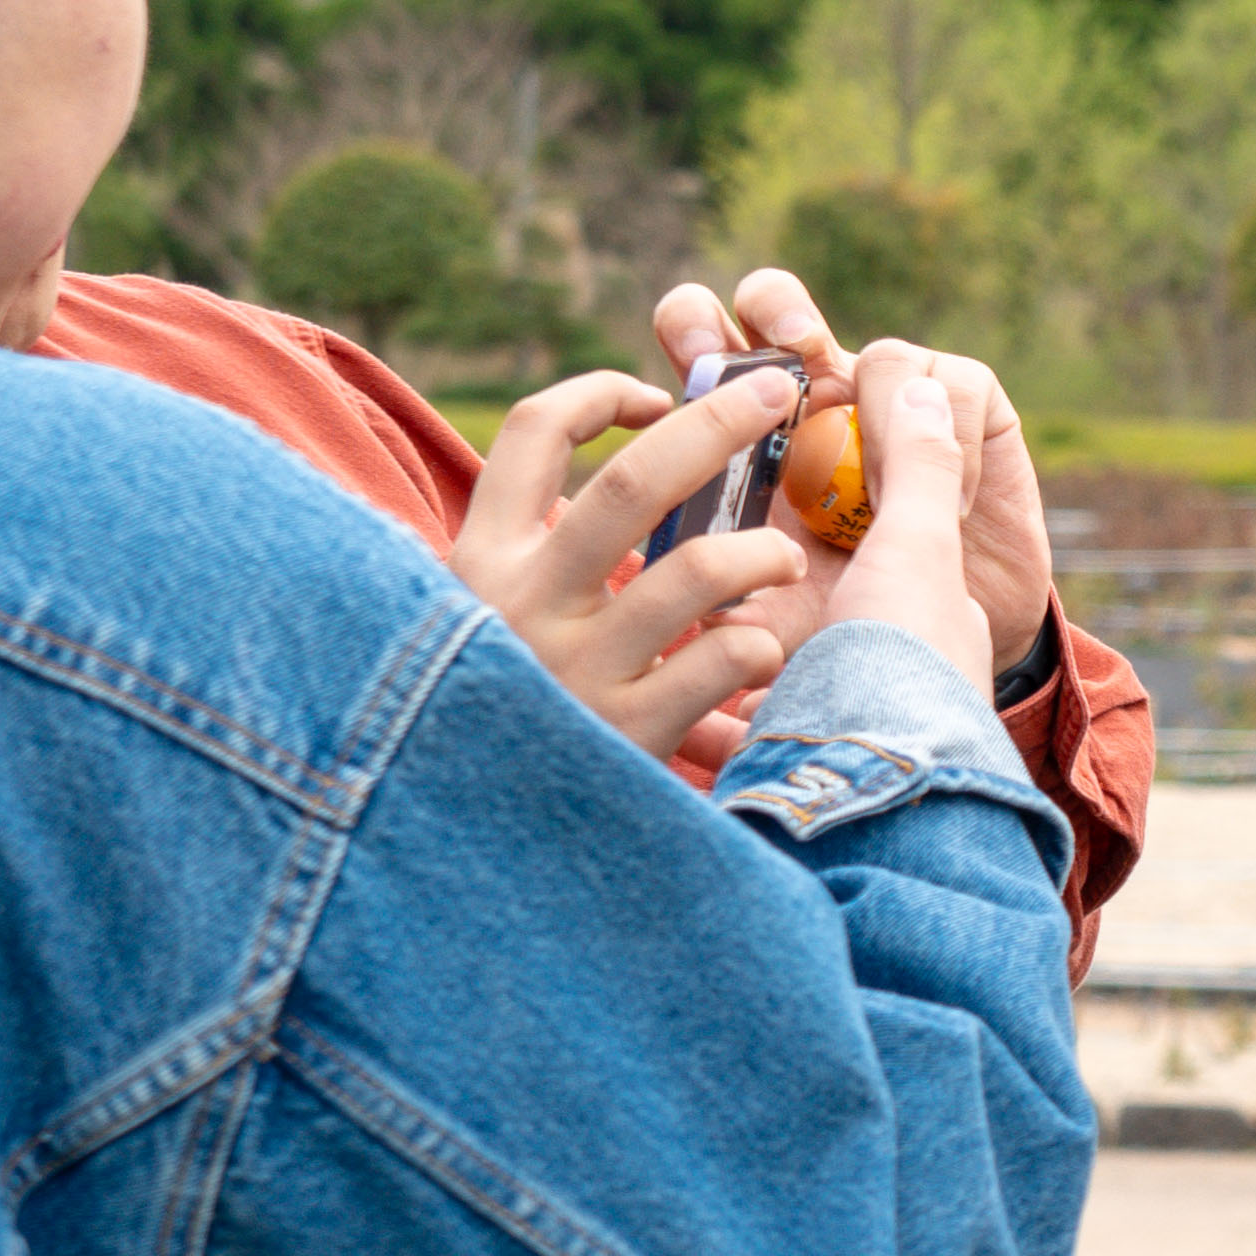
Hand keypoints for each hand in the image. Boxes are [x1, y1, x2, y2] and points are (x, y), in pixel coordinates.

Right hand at [453, 361, 810, 756]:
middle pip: (633, 479)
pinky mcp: (628, 735)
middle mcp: (523, 605)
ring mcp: (576, 671)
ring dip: (761, 553)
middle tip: (774, 394)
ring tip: (782, 563)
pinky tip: (762, 660)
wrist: (473, 862)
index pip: (533, 432)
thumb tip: (623, 478)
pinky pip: (726, 660)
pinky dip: (760, 647)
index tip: (658, 395)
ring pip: (700, 569)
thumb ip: (540, 563)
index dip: (602, 394)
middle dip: (716, 423)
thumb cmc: (503, 719)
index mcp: (482, 561)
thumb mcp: (488, 627)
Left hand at [673, 267, 1061, 680]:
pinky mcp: (968, 402)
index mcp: (750, 424)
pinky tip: (949, 510)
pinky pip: (956, 386)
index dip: (692, 331)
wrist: (950, 641)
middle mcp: (817, 393)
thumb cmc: (851, 620)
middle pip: (774, 301)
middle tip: (795, 354)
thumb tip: (670, 601)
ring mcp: (892, 393)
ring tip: (889, 506)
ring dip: (888, 431)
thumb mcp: (779, 611)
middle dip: (779, 311)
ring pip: (882, 354)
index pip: (701, 339)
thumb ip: (730, 596)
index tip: (702, 374)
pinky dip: (953, 448)